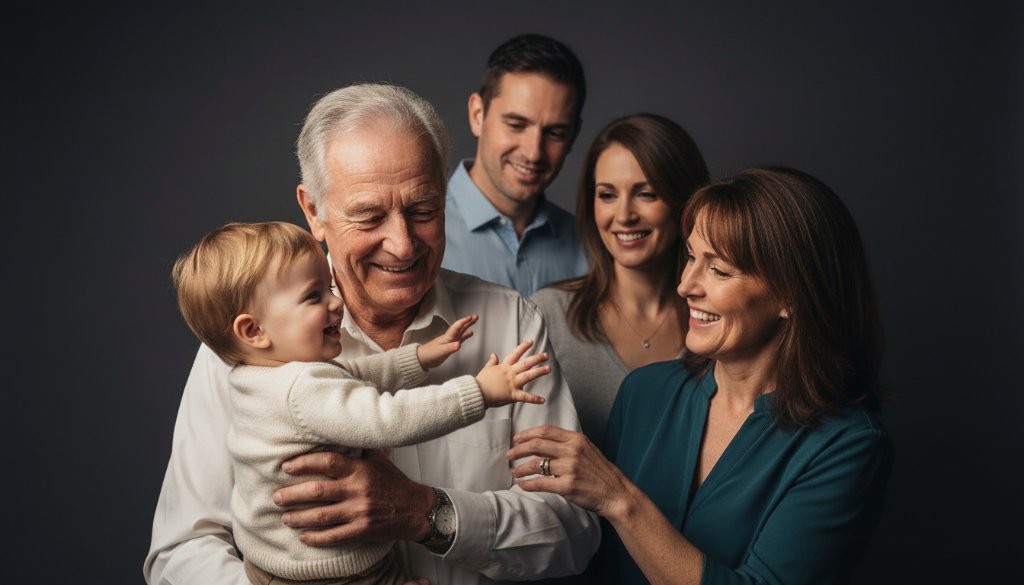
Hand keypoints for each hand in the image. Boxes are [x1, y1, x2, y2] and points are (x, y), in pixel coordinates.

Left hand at [273, 449, 433, 545]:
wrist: (416, 509)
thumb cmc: (395, 483)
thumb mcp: (380, 459)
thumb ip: (361, 446)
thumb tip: (345, 426)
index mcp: (361, 469)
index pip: (327, 461)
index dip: (304, 463)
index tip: (287, 467)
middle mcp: (358, 489)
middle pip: (317, 490)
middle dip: (292, 494)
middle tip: (276, 496)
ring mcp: (360, 511)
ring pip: (321, 515)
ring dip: (298, 517)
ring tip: (285, 517)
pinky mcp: (363, 530)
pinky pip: (334, 536)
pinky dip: (315, 537)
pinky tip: (303, 536)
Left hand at [417, 314, 477, 368]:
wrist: (422, 359)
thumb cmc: (429, 354)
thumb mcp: (441, 351)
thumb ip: (450, 348)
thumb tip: (459, 344)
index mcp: (448, 337)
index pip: (457, 326)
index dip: (464, 321)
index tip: (471, 317)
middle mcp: (449, 337)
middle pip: (460, 327)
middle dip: (468, 321)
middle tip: (475, 316)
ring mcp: (450, 341)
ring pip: (461, 331)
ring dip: (467, 326)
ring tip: (473, 321)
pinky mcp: (450, 346)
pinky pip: (460, 338)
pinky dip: (466, 335)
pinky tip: (469, 334)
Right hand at [475, 339, 548, 406]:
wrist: (476, 393)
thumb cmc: (481, 382)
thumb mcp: (486, 369)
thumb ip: (492, 362)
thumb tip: (494, 354)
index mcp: (504, 367)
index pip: (515, 354)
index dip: (523, 347)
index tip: (531, 342)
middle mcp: (510, 373)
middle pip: (526, 363)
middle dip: (537, 358)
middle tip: (546, 355)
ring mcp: (512, 383)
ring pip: (528, 376)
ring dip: (539, 372)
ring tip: (548, 369)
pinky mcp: (512, 395)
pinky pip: (525, 397)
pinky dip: (534, 399)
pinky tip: (543, 400)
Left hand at [507, 424, 632, 518]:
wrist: (616, 493)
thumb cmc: (600, 473)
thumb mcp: (587, 450)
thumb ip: (568, 444)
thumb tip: (544, 441)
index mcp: (576, 439)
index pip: (546, 430)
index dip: (528, 433)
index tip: (517, 439)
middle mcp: (572, 451)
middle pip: (537, 444)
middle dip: (518, 449)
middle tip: (509, 455)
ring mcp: (570, 468)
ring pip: (536, 464)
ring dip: (521, 469)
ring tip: (515, 473)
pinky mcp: (568, 486)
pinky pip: (541, 483)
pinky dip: (528, 484)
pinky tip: (523, 486)